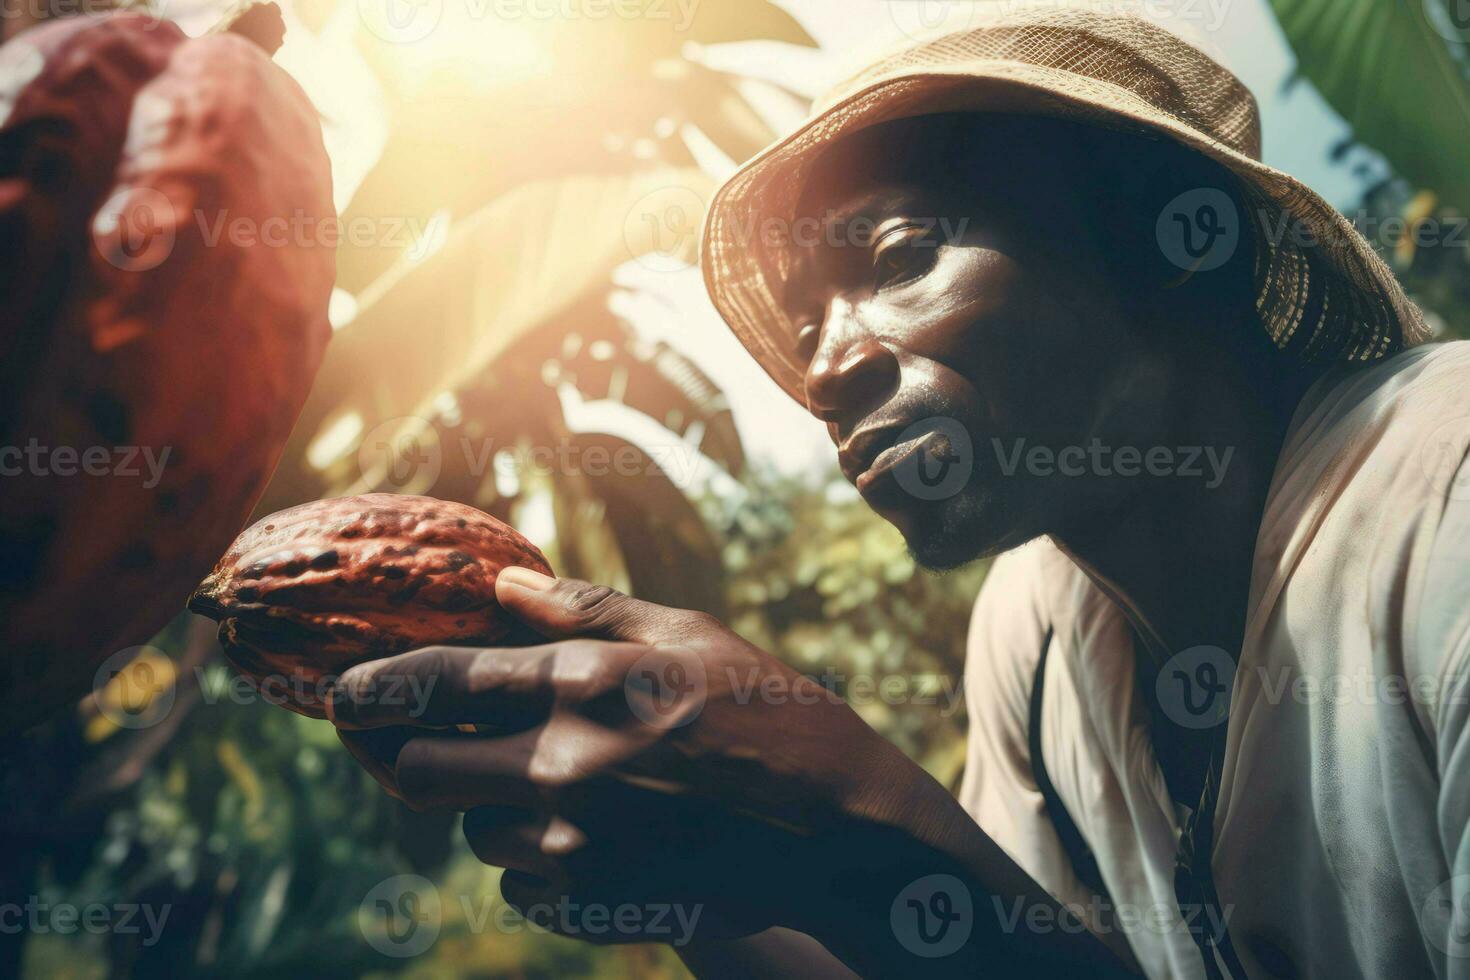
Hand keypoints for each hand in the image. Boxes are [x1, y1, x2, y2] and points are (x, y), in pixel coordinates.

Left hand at [326, 569, 921, 944]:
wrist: (834, 831)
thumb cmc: (768, 714)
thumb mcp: (687, 636)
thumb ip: (585, 609)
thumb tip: (503, 582)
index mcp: (581, 683)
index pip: (433, 682)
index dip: (367, 688)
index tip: (336, 694)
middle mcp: (563, 764)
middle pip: (415, 773)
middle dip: (404, 758)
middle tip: (421, 746)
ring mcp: (575, 842)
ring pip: (476, 831)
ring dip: (497, 808)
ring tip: (570, 788)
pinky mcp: (591, 901)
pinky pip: (522, 884)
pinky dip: (541, 862)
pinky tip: (603, 835)